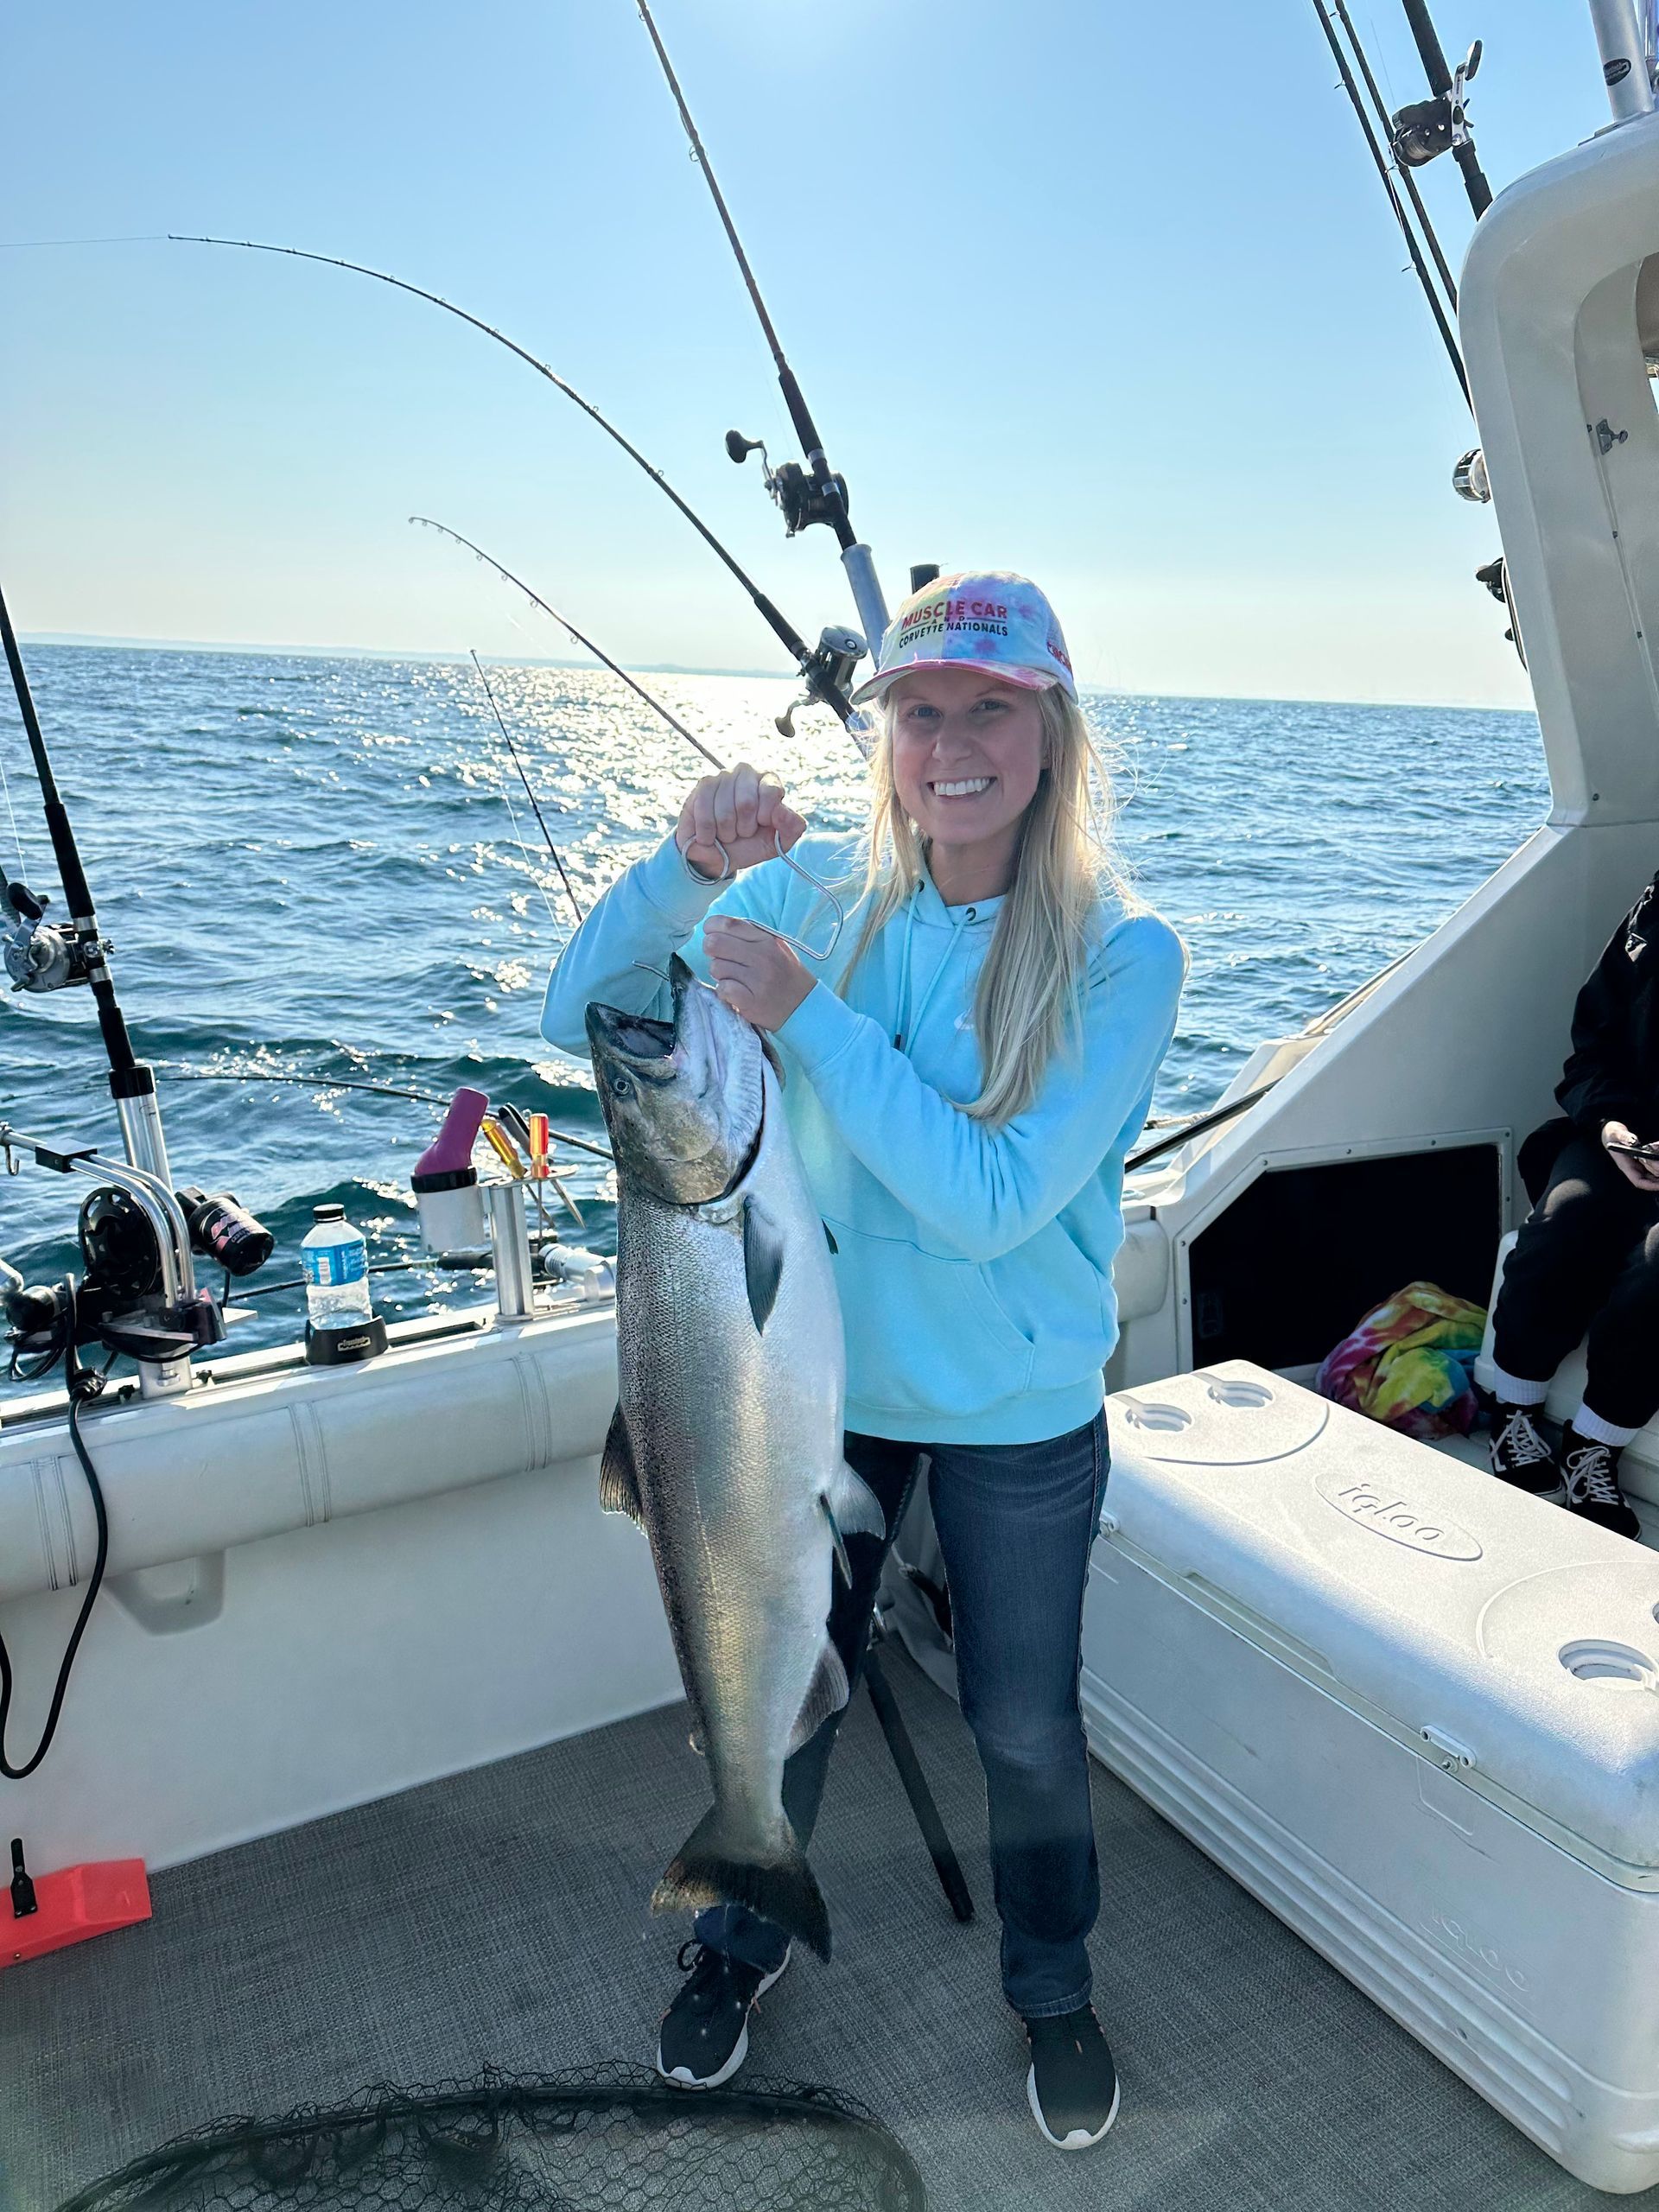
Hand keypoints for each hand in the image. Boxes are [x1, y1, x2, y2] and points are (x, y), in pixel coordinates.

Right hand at [676, 764, 804, 880]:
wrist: (718, 855)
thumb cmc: (750, 844)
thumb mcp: (776, 843)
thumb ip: (791, 828)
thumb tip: (786, 813)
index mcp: (770, 781)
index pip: (771, 791)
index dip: (765, 815)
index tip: (761, 824)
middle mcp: (747, 772)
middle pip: (746, 803)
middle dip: (744, 828)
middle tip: (742, 832)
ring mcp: (723, 776)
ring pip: (725, 811)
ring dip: (726, 832)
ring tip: (727, 833)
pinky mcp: (704, 785)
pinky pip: (704, 811)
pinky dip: (708, 832)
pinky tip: (710, 835)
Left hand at [705, 917, 814, 1030]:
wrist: (804, 1005)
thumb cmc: (784, 974)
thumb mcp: (774, 946)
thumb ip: (749, 935)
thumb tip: (716, 928)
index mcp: (766, 940)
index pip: (728, 924)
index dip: (711, 927)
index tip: (710, 934)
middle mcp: (762, 956)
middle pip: (715, 944)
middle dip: (710, 951)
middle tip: (719, 958)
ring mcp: (757, 979)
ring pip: (716, 967)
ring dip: (719, 975)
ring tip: (733, 979)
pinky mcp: (752, 1001)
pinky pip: (722, 989)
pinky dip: (723, 992)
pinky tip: (734, 993)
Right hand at [1602, 1120, 1658, 1191]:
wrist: (1612, 1133)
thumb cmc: (1613, 1135)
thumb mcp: (1616, 1133)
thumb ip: (1624, 1137)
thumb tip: (1633, 1140)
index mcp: (1626, 1165)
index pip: (1638, 1181)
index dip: (1650, 1185)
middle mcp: (1633, 1168)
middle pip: (1648, 1181)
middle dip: (1657, 1182)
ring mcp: (1638, 1165)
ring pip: (1651, 1176)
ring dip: (1658, 1176)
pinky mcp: (1642, 1161)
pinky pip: (1652, 1169)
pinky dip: (1657, 1168)